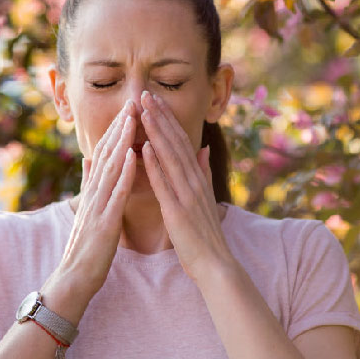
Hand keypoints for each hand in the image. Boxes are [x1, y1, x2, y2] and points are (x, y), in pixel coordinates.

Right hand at [43, 100, 137, 309]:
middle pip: (107, 153)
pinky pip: (115, 194)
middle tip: (132, 101)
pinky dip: (124, 173)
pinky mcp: (104, 222)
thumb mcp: (87, 209)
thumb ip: (88, 184)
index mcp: (93, 190)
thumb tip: (88, 159)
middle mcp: (93, 193)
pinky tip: (133, 155)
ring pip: (110, 167)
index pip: (105, 153)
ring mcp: (97, 206)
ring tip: (132, 118)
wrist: (74, 279)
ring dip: (122, 141)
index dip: (116, 129)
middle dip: (119, 126)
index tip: (128, 107)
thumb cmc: (86, 247)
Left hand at [139, 90, 235, 282]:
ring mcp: (186, 194)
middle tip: (145, 93)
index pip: (180, 141)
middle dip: (160, 116)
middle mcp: (193, 181)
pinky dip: (154, 164)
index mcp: (197, 178)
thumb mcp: (205, 197)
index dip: (167, 119)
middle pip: (175, 142)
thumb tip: (202, 149)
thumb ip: (203, 172)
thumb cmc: (205, 234)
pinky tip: (144, 148)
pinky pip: (164, 183)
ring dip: (156, 132)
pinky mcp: (177, 210)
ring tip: (143, 110)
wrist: (215, 265)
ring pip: (169, 156)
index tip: (154, 99)